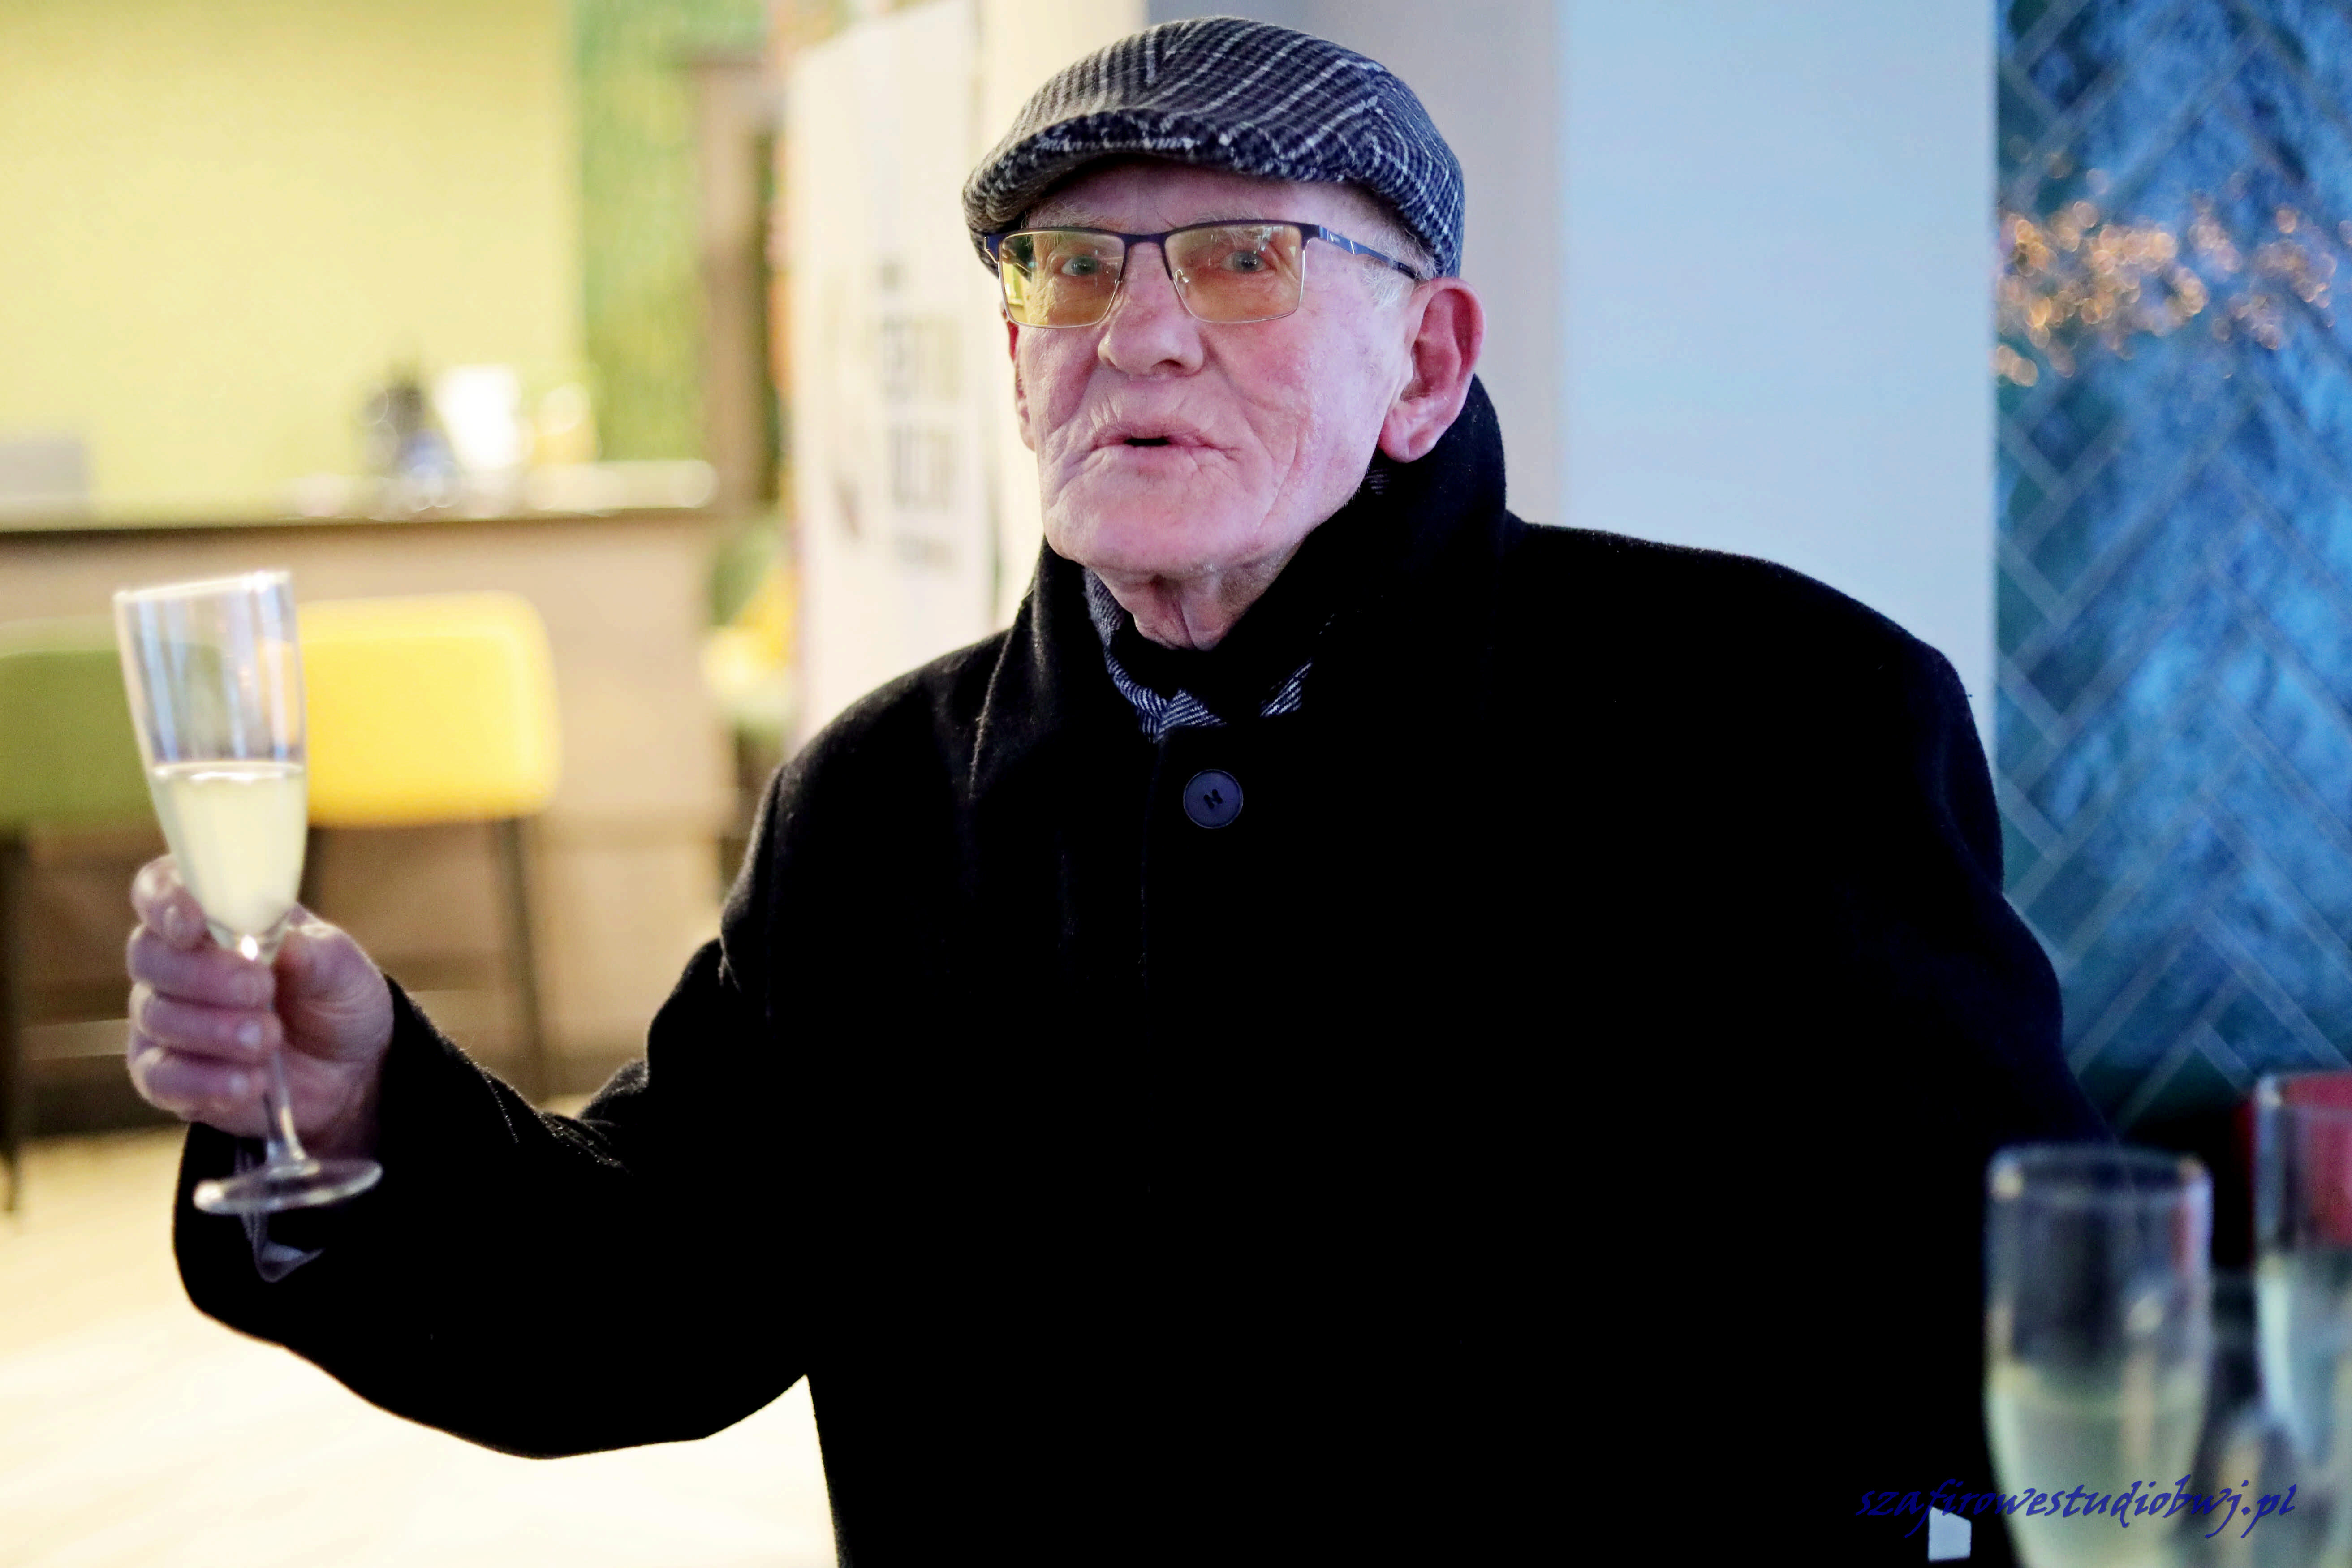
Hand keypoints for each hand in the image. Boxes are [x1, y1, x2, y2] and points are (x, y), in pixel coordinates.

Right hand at [125, 856, 392, 1159]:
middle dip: (203, 974)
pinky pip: (160, 1078)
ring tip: (269, 1038)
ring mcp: (164, 1020)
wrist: (352, 1064)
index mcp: (212, 916)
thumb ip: (309, 952)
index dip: (167, 902)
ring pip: (155, 1016)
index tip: (195, 924)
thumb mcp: (340, 966)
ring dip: (213, 1029)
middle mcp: (175, 964)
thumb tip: (279, 944)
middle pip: (149, 956)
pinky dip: (204, 1081)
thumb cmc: (335, 995)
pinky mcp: (167, 1077)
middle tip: (260, 990)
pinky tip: (248, 1083)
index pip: (161, 889)